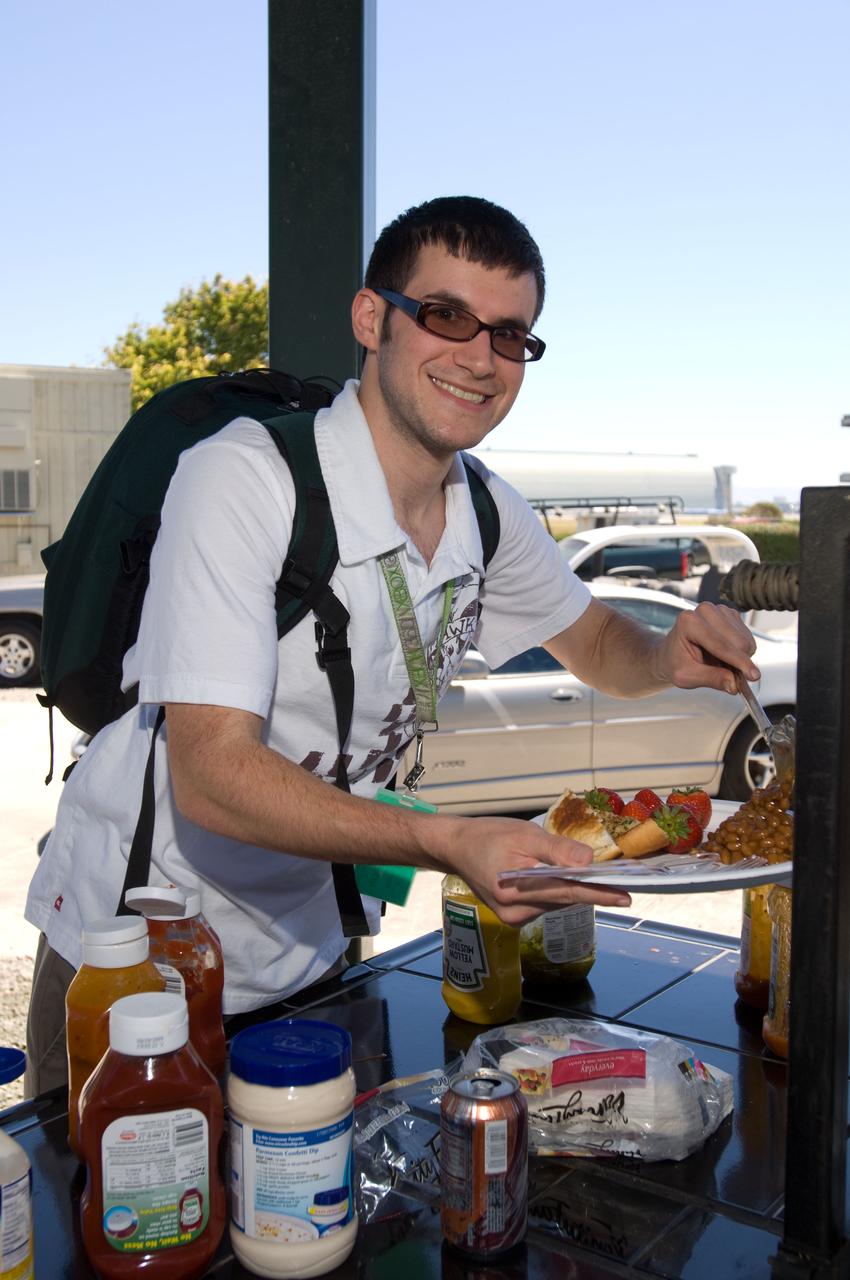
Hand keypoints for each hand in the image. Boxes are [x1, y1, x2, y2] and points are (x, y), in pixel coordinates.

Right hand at [446, 816, 631, 924]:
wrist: (457, 847)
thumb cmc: (489, 836)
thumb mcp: (524, 835)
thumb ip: (557, 850)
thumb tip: (588, 861)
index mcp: (516, 890)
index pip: (567, 893)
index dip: (599, 894)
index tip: (625, 897)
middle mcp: (515, 912)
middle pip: (563, 900)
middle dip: (586, 887)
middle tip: (610, 875)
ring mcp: (513, 918)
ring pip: (555, 903)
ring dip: (567, 888)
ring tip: (569, 868)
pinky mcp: (513, 917)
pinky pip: (544, 904)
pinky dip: (553, 891)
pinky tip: (548, 876)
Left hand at [654, 602, 759, 695]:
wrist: (672, 653)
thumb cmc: (676, 662)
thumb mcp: (685, 677)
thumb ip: (710, 679)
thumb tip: (734, 684)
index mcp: (689, 622)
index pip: (721, 644)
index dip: (739, 662)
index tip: (754, 676)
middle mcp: (705, 611)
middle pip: (738, 641)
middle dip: (740, 661)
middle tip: (731, 674)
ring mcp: (719, 610)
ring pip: (745, 639)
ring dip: (741, 656)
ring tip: (722, 663)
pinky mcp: (730, 614)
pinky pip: (747, 636)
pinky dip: (742, 650)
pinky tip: (727, 654)